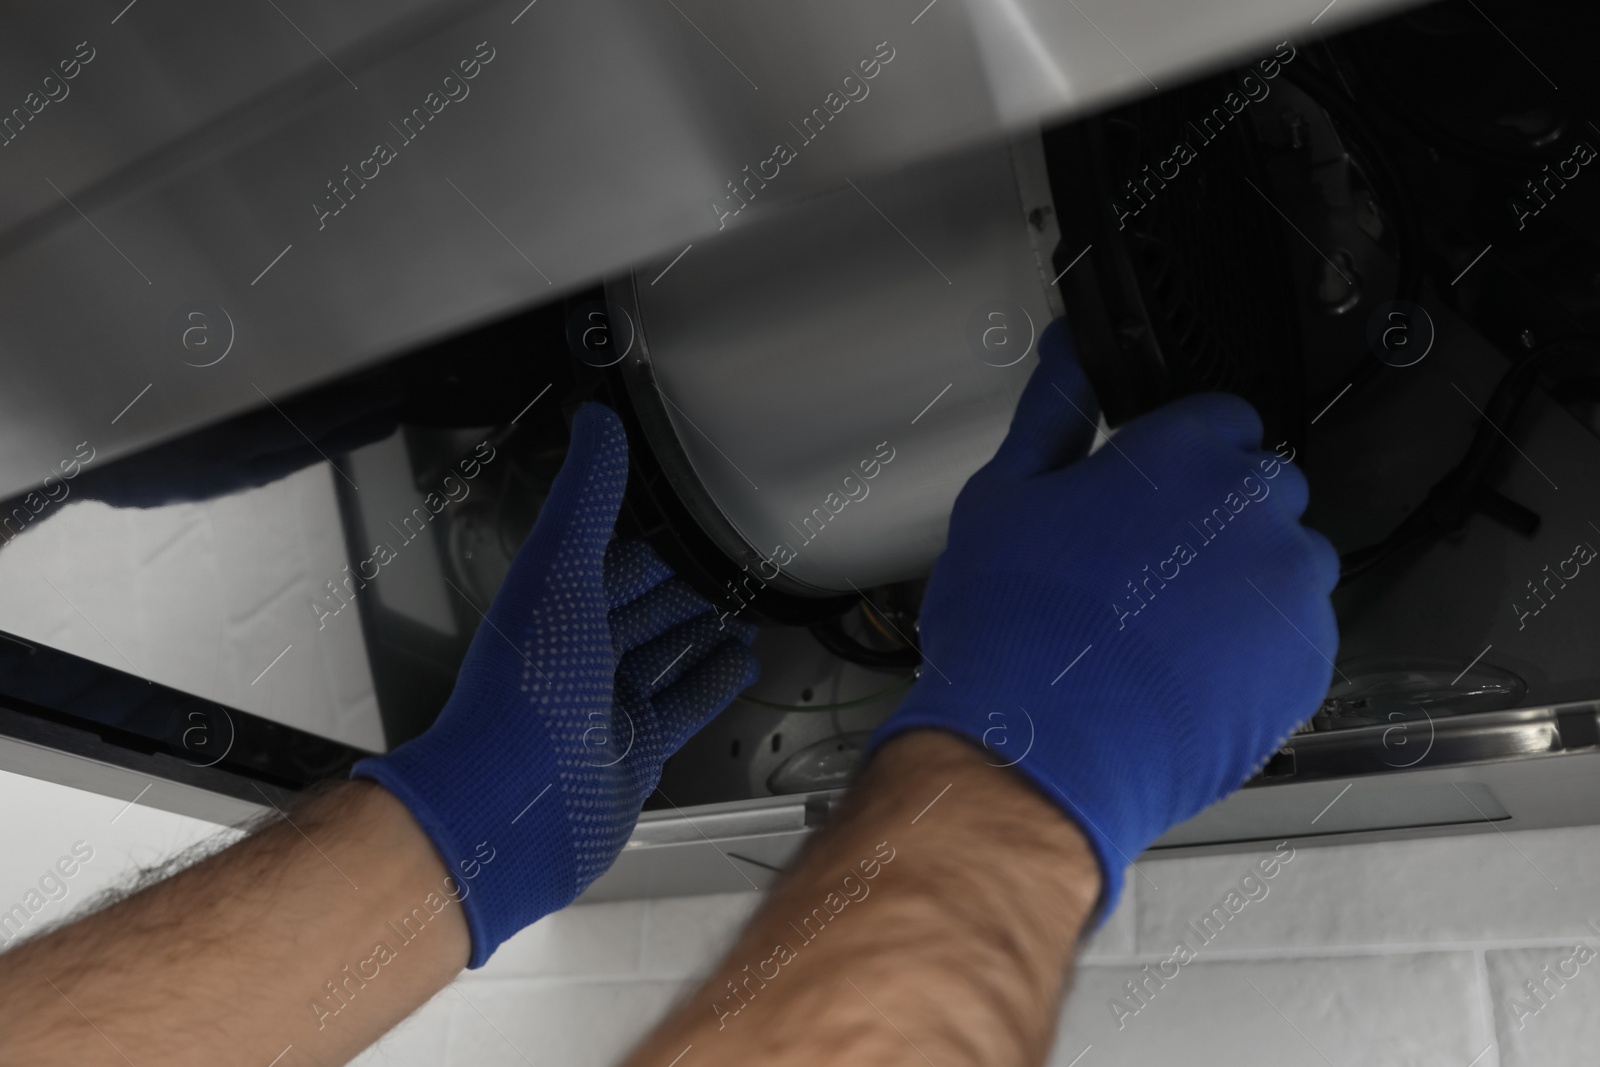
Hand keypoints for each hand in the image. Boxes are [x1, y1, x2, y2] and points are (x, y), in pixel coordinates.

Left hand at [354, 403, 758, 966]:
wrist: (513, 804)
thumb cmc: (527, 689)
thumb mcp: (559, 572)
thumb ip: (585, 498)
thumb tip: (599, 422)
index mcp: (556, 607)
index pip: (615, 561)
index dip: (653, 538)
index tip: (691, 516)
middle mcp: (580, 655)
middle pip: (644, 609)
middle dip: (684, 585)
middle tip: (731, 562)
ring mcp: (607, 707)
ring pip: (666, 657)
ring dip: (703, 632)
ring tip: (744, 610)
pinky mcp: (634, 754)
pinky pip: (683, 708)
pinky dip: (712, 683)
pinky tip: (740, 663)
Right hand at [872, 320, 1338, 917]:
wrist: (1045, 753)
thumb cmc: (1014, 628)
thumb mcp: (1001, 497)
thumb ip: (1051, 411)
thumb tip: (1070, 350)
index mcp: (1183, 451)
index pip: (1223, 419)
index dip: (1182, 458)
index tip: (1151, 497)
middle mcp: (1253, 505)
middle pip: (1259, 491)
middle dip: (1215, 521)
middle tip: (1145, 574)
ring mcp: (1288, 586)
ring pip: (1283, 565)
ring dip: (1241, 585)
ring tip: (1168, 634)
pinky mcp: (1308, 660)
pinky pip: (1295, 637)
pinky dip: (1256, 650)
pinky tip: (1191, 674)